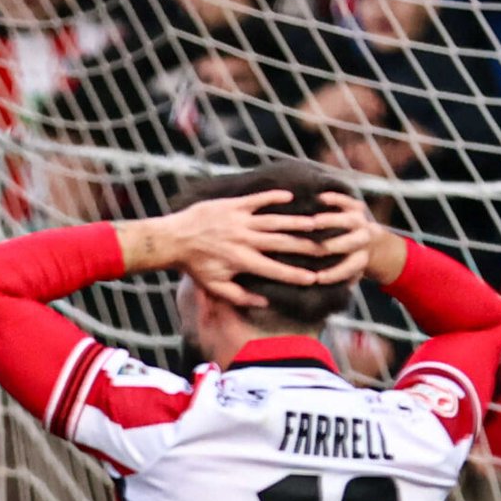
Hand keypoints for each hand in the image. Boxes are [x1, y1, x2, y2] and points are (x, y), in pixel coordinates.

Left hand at [119, 190, 342, 308]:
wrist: (173, 238)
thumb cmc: (195, 266)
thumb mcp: (215, 288)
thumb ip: (240, 297)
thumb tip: (265, 303)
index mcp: (242, 261)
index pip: (276, 271)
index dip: (296, 275)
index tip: (315, 279)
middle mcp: (245, 240)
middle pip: (282, 243)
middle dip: (306, 246)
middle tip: (327, 247)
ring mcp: (240, 220)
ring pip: (274, 220)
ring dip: (296, 221)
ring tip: (317, 222)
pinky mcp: (233, 205)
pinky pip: (258, 200)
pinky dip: (274, 198)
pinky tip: (290, 197)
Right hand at [310, 191, 402, 287]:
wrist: (371, 241)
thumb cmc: (348, 262)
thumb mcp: (347, 275)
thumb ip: (335, 281)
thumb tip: (317, 295)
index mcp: (362, 258)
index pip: (350, 267)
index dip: (334, 273)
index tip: (317, 278)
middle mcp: (364, 239)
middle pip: (351, 242)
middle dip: (332, 246)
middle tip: (312, 247)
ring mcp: (361, 221)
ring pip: (350, 220)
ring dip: (331, 221)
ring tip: (312, 223)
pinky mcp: (356, 206)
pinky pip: (347, 200)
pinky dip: (335, 198)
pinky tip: (319, 199)